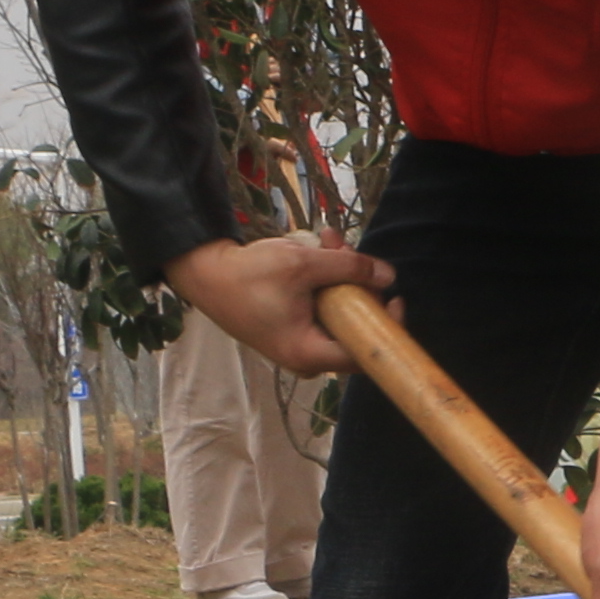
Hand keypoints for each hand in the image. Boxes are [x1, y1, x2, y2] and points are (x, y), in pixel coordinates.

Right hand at [167, 232, 397, 375]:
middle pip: (351, 329)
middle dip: (356, 285)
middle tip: (347, 251)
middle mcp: (303, 358)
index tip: (395, 298)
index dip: (386, 328)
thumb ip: (349, 269)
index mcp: (308, 353)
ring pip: (334, 314)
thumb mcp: (303, 264)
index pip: (365, 354)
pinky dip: (322, 283)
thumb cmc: (248, 274)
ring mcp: (294, 346)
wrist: (204, 275)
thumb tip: (388, 277)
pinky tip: (318, 251)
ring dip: (338, 277)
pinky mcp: (287, 331)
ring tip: (329, 240)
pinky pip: (317, 311)